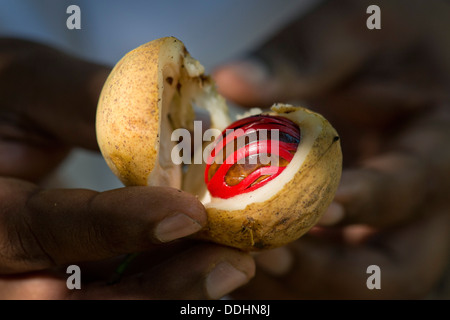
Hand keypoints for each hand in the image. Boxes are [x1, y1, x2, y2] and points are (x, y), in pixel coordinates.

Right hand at [0, 38, 254, 298]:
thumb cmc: (3, 96)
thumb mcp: (32, 85)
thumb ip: (95, 102)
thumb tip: (185, 121)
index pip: (38, 229)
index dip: (116, 226)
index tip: (189, 214)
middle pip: (73, 300)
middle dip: (159, 288)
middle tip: (230, 264)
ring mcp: (24, 278)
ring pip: (97, 304)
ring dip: (169, 291)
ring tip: (230, 266)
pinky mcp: (52, 277)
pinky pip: (105, 292)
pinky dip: (157, 281)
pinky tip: (200, 262)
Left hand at [214, 0, 449, 298]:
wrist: (390, 56)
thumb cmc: (382, 40)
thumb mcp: (353, 33)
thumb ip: (303, 58)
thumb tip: (234, 80)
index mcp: (436, 148)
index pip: (410, 188)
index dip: (362, 201)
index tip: (312, 203)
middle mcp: (420, 204)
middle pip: (394, 270)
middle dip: (330, 272)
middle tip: (268, 253)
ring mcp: (388, 224)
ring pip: (359, 282)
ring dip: (302, 281)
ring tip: (245, 260)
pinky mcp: (356, 229)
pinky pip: (329, 271)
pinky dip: (290, 273)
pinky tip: (245, 252)